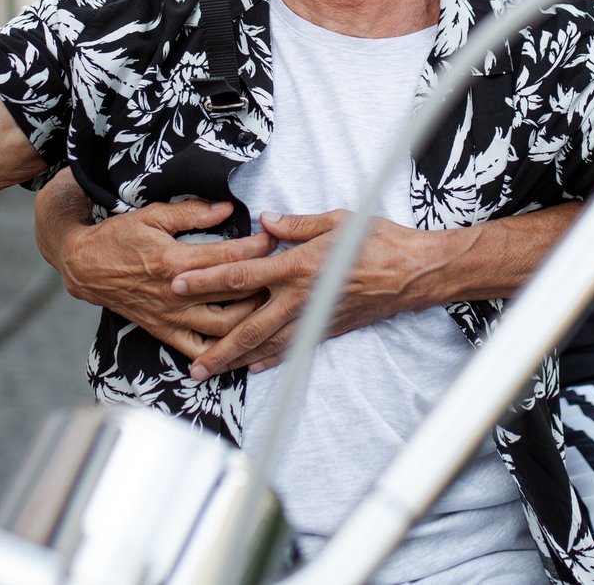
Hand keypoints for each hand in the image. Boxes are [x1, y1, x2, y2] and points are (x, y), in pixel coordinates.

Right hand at [32, 176, 272, 356]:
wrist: (86, 267)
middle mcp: (177, 293)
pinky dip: (221, 354)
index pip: (230, 257)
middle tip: (283, 271)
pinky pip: (198, 350)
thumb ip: (192, 212)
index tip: (276, 239)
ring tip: (270, 305)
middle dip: (264, 281)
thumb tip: (227, 208)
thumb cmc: (119, 238)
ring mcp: (171, 316)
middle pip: (234, 293)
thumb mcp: (153, 215)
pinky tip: (242, 347)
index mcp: (176, 260)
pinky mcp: (164, 332)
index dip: (258, 248)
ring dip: (251, 318)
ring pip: (224, 327)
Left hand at [177, 210, 448, 380]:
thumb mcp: (337, 220)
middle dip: (217, 346)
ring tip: (211, 373)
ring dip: (238, 360)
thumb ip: (296, 224)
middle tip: (191, 364)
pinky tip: (254, 367)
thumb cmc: (380, 240)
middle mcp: (302, 297)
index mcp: (298, 265)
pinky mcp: (329, 328)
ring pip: (268, 344)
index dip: (206, 280)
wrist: (416, 272)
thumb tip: (264, 220)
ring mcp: (315, 317)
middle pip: (248, 326)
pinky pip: (294, 347)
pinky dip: (272, 359)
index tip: (177, 284)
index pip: (241, 274)